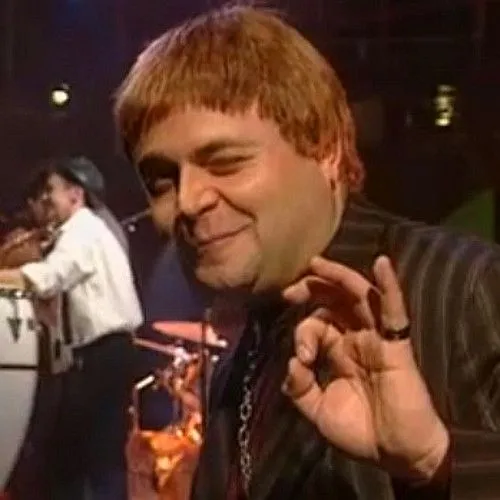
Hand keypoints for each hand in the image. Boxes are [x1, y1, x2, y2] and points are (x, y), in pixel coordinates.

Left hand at [281, 255, 448, 480]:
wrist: (397, 455)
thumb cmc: (361, 432)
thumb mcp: (318, 410)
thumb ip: (300, 387)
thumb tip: (292, 362)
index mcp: (338, 349)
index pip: (316, 323)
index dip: (303, 332)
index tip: (303, 358)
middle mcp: (355, 337)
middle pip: (334, 300)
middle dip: (311, 289)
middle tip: (290, 290)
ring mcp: (376, 338)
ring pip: (358, 296)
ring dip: (338, 277)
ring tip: (317, 264)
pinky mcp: (397, 344)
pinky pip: (394, 311)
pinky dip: (389, 286)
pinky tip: (382, 264)